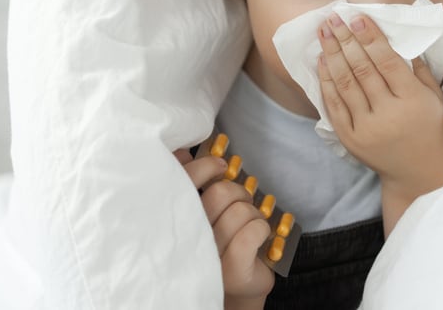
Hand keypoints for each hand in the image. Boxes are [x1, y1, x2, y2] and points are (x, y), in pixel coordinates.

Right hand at [175, 149, 273, 308]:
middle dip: (239, 192)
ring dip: (253, 213)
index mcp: (180, 221)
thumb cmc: (220, 244)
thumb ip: (191, 183)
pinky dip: (262, 228)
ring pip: (240, 211)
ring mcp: (211, 258)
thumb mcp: (204, 212)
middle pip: (220, 194)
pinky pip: (253, 232)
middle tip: (242, 202)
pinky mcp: (234, 272)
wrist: (235, 290)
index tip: (220, 165)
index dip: (205, 165)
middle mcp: (190, 240)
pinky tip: (260, 236)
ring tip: (249, 223)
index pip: (185, 182)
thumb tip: (182, 152)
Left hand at [316, 14, 442, 234]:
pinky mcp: (351, 138)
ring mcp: (366, 128)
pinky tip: (321, 61)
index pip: (387, 62)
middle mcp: (388, 114)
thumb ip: (419, 69)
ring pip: (345, 84)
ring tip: (323, 32)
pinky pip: (334, 105)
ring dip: (332, 54)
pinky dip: (326, 81)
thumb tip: (396, 39)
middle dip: (346, 40)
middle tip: (334, 18)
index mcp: (412, 101)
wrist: (418, 174)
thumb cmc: (431, 129)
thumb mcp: (434, 98)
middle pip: (362, 70)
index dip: (370, 38)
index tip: (357, 17)